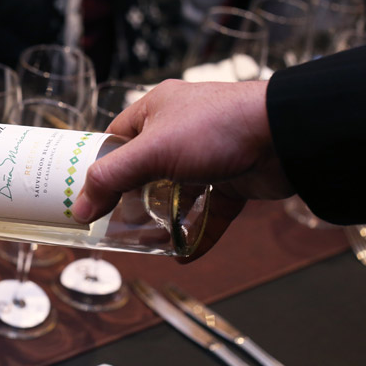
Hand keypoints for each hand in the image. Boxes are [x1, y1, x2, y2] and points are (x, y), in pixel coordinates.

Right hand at [72, 79, 293, 256]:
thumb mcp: (152, 151)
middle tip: (115, 226)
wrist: (286, 135)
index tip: (88, 196)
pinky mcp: (233, 178)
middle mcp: (179, 130)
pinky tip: (184, 254)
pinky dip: (197, 231)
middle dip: (132, 200)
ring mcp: (208, 155)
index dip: (101, 167)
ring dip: (164, 219)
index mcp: (155, 110)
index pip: (116, 139)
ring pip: (176, 192)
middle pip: (145, 170)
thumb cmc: (215, 129)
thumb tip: (80, 208)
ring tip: (148, 244)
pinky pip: (209, 209)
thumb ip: (112, 179)